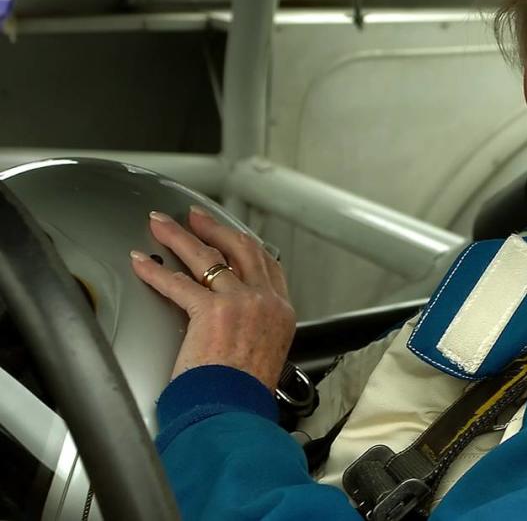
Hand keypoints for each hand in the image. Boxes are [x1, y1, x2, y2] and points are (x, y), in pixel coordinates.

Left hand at [130, 206, 295, 390]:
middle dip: (215, 228)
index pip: (268, 265)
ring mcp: (240, 302)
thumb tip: (236, 327)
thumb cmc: (244, 394)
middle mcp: (265, 301)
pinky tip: (142, 263)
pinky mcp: (211, 310)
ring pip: (208, 257)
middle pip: (241, 249)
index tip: (232, 236)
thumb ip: (255, 331)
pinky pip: (178, 282)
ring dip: (181, 237)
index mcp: (282, 312)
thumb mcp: (265, 355)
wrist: (236, 410)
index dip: (246, 245)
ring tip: (162, 225)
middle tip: (197, 218)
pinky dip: (155, 271)